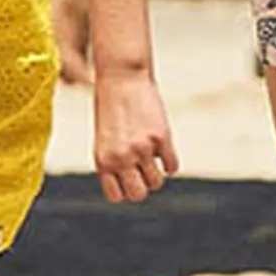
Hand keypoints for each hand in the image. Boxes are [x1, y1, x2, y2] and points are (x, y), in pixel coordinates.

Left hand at [90, 66, 178, 203]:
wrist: (121, 79)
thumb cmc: (110, 108)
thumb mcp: (104, 138)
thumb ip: (114, 162)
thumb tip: (134, 182)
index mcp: (102, 160)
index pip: (116, 196)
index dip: (123, 190)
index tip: (127, 178)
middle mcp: (121, 157)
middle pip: (138, 194)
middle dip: (142, 186)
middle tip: (142, 171)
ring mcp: (142, 149)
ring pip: (156, 183)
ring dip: (156, 174)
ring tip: (151, 157)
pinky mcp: (161, 138)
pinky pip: (172, 166)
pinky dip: (170, 163)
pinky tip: (163, 150)